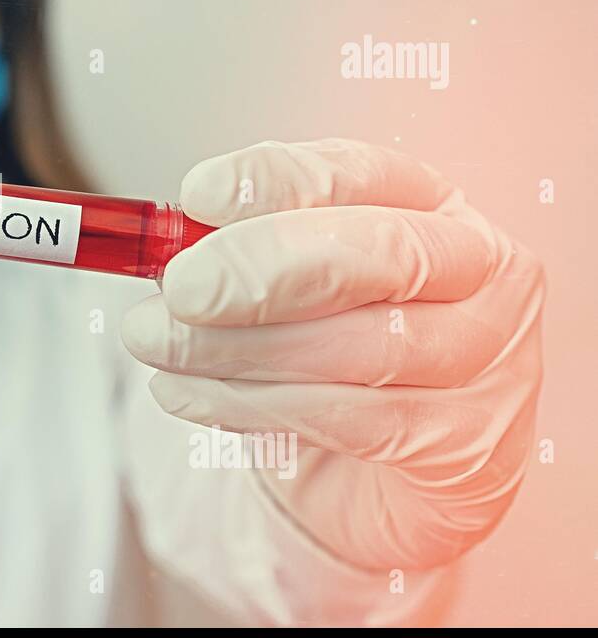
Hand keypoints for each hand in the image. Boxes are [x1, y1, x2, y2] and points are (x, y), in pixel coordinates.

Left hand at [121, 139, 544, 569]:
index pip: (358, 171)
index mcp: (428, 203)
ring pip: (359, 347)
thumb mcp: (282, 280)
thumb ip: (230, 249)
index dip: (274, 180)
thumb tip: (153, 240)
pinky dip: (246, 404)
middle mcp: (474, 269)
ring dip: (234, 347)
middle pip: (377, 253)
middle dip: (260, 267)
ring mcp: (485, 358)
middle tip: (179, 288)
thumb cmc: (326, 347)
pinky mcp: (464, 443)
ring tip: (156, 343)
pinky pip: (348, 420)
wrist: (381, 466)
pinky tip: (182, 393)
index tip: (194, 194)